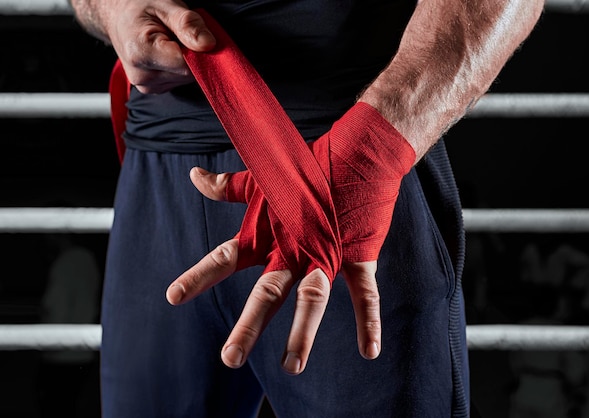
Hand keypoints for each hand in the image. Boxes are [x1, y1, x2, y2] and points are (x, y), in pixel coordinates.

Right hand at [100, 0, 215, 92]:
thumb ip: (187, 23)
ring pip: (186, 78)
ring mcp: (147, 86)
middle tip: (179, 34)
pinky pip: (179, 81)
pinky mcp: (153, 89)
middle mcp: (142, 75)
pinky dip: (180, 67)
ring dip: (186, 60)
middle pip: (188, 74)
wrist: (117, 17)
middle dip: (192, 54)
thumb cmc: (138, 7)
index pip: (187, 65)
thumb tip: (208, 44)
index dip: (198, 50)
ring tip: (171, 41)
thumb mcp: (164, 4)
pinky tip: (168, 53)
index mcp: (141, 53)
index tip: (194, 35)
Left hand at [167, 169, 381, 374]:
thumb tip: (194, 176)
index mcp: (266, 234)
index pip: (225, 257)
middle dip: (249, 325)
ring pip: (312, 298)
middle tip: (230, 358)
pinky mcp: (358, 254)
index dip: (199, 276)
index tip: (173, 297)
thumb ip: (228, 187)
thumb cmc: (307, 168)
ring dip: (303, 332)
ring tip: (291, 366)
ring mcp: (327, 252)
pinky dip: (369, 321)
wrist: (358, 153)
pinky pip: (365, 293)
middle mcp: (291, 248)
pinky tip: (370, 351)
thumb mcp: (263, 180)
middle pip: (267, 291)